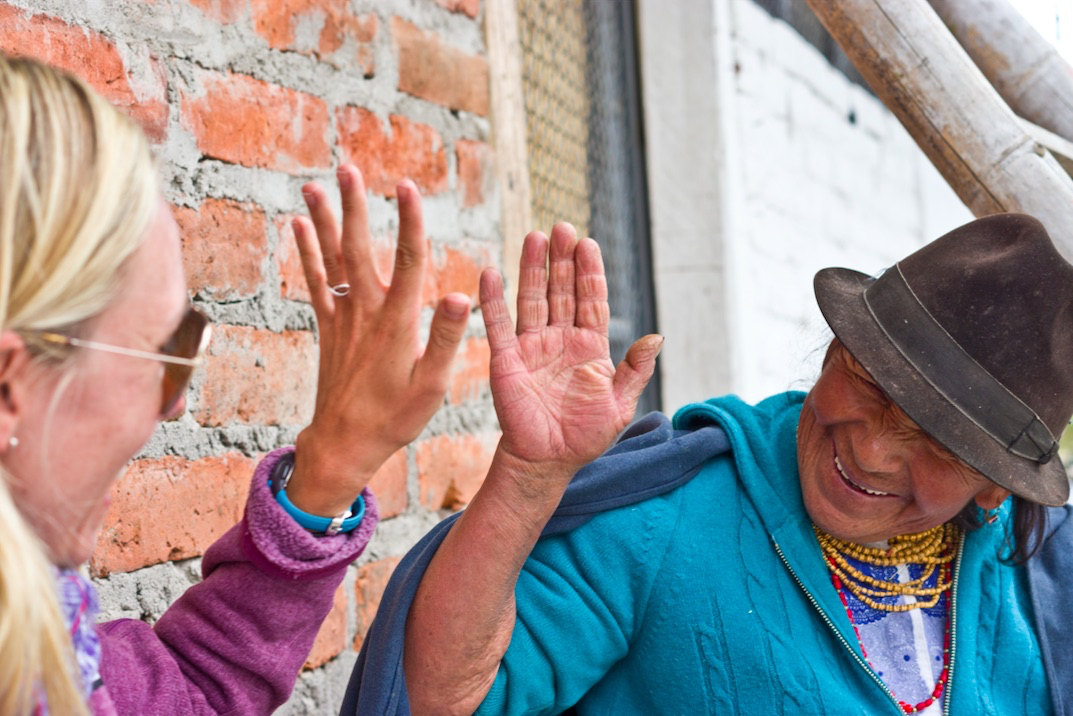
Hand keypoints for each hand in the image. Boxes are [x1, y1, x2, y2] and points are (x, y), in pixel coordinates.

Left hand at [285, 165, 469, 515]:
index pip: (407, 261)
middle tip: (347, 168)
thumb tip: (459, 295)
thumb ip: (443, 339)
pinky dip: (307, 253)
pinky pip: (314, 283)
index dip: (409, 221)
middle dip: (356, 207)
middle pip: (359, 249)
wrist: (344, 443)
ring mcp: (343, 318)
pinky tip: (299, 226)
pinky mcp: (328, 328)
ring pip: (332, 260)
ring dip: (325, 221)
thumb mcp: (430, 386)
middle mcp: (366, 313)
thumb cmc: (394, 418)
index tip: (407, 186)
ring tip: (315, 185)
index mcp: (397, 323)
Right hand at [480, 223, 661, 485]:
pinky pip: (498, 326)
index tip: (588, 244)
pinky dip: (493, 300)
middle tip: (562, 228)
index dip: (590, 273)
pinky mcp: (506, 361)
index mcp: (589, 347)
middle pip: (562, 291)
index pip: (591, 301)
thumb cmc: (584, 436)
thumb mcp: (619, 404)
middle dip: (563, 260)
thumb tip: (657, 337)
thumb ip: (636, 370)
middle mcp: (560, 340)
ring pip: (533, 299)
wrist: (547, 462)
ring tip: (535, 237)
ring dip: (533, 269)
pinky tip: (491, 273)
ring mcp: (532, 347)